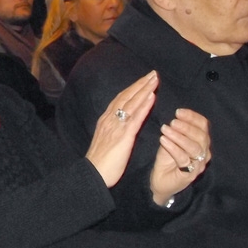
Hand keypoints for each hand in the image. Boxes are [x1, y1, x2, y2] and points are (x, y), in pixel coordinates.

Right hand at [86, 71, 158, 186]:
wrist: (92, 173)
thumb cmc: (100, 162)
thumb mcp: (106, 140)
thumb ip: (114, 130)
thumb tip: (122, 124)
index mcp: (106, 120)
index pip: (121, 99)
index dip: (133, 88)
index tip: (143, 80)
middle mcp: (110, 119)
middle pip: (127, 97)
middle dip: (140, 84)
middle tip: (153, 73)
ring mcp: (117, 126)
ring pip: (132, 103)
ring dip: (144, 90)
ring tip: (154, 80)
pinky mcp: (124, 136)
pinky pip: (135, 118)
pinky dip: (144, 105)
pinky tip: (152, 97)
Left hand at [150, 108, 210, 205]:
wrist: (160, 181)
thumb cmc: (167, 159)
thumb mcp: (171, 140)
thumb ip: (175, 129)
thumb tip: (174, 114)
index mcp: (201, 141)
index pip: (203, 126)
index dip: (192, 117)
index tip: (178, 112)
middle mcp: (203, 153)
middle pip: (201, 136)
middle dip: (186, 127)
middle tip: (172, 121)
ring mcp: (198, 165)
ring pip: (194, 148)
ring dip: (179, 136)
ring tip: (166, 129)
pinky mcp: (189, 174)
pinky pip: (183, 158)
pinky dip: (173, 147)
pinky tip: (163, 140)